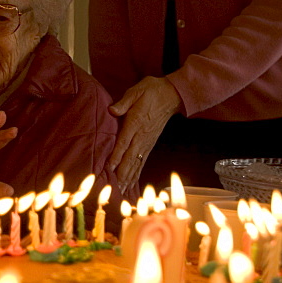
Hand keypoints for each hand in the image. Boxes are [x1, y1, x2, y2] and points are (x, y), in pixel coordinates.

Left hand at [108, 77, 182, 192]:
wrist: (172, 95)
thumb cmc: (151, 91)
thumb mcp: (137, 91)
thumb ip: (124, 102)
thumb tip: (112, 110)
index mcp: (136, 123)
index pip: (124, 142)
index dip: (116, 156)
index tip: (109, 168)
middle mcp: (141, 136)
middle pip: (130, 158)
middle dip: (121, 174)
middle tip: (114, 188)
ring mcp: (147, 142)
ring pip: (136, 163)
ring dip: (128, 177)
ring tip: (121, 191)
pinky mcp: (149, 145)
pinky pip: (141, 162)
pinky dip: (136, 174)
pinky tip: (131, 184)